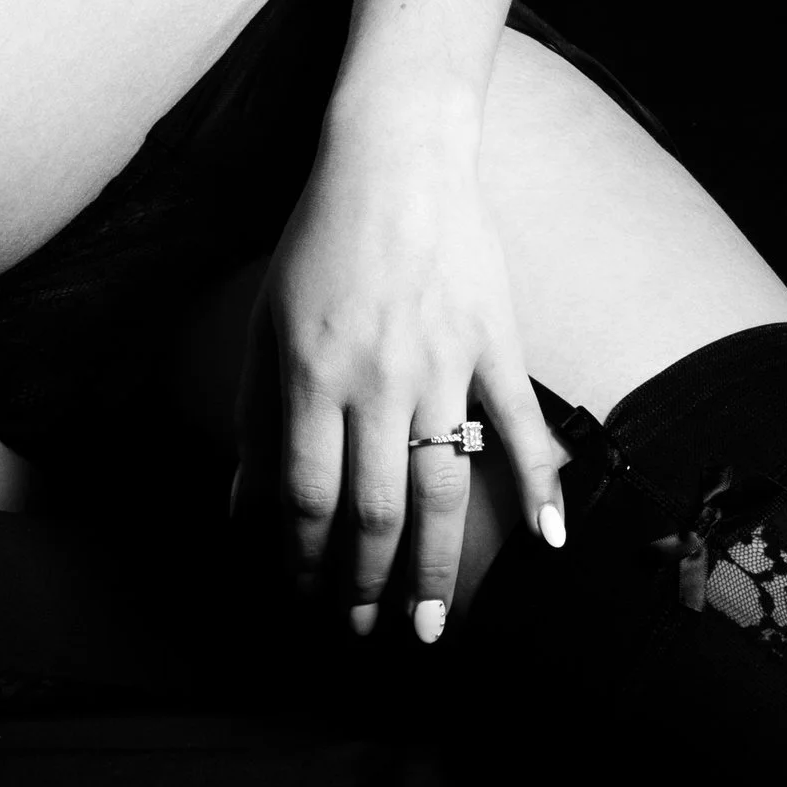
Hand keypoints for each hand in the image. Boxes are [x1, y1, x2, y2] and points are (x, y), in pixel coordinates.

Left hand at [236, 79, 564, 641]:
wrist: (396, 155)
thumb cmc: (320, 239)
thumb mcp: (267, 322)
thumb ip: (254, 416)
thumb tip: (239, 507)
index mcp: (310, 372)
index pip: (306, 495)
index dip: (306, 560)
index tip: (308, 599)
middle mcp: (376, 377)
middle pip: (372, 508)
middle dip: (365, 583)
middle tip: (368, 631)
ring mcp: (442, 361)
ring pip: (442, 486)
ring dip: (436, 565)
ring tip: (431, 624)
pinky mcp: (495, 340)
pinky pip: (521, 423)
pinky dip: (539, 485)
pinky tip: (546, 543)